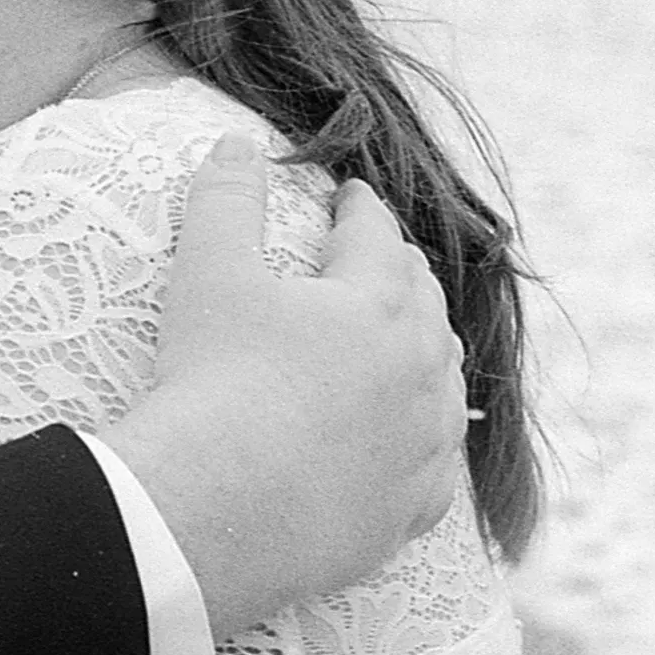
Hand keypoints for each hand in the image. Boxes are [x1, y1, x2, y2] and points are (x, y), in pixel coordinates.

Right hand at [101, 133, 467, 636]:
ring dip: (428, 353)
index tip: (350, 197)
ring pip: (445, 385)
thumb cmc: (212, 381)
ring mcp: (422, 446)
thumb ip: (225, 199)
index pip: (377, 236)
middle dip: (403, 272)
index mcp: (377, 303)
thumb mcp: (209, 273)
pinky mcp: (407, 510)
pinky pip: (436, 468)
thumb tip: (236, 144)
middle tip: (380, 258)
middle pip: (424, 305)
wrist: (217, 510)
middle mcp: (419, 370)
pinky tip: (411, 441)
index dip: (360, 209)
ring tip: (408, 341)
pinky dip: (427, 440)